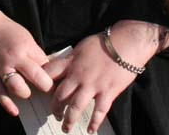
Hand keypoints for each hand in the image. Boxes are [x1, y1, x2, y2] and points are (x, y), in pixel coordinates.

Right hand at [0, 9, 52, 116]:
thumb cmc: (5, 30)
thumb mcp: (25, 37)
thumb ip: (35, 53)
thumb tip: (48, 68)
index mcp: (25, 47)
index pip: (45, 65)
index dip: (53, 75)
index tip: (57, 82)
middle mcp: (14, 58)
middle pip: (35, 76)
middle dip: (45, 86)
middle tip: (47, 91)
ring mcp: (0, 67)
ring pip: (17, 87)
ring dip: (26, 94)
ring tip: (29, 94)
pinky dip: (7, 104)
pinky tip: (15, 111)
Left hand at [45, 21, 168, 133]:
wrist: (127, 43)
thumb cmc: (105, 42)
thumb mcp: (82, 46)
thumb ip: (71, 58)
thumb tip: (60, 63)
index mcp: (71, 62)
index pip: (49, 73)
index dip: (42, 82)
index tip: (41, 90)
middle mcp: (78, 76)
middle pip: (59, 95)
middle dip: (54, 108)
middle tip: (55, 115)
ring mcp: (92, 85)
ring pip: (75, 107)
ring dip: (69, 119)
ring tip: (66, 128)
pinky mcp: (107, 92)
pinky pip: (98, 112)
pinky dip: (94, 122)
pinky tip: (90, 129)